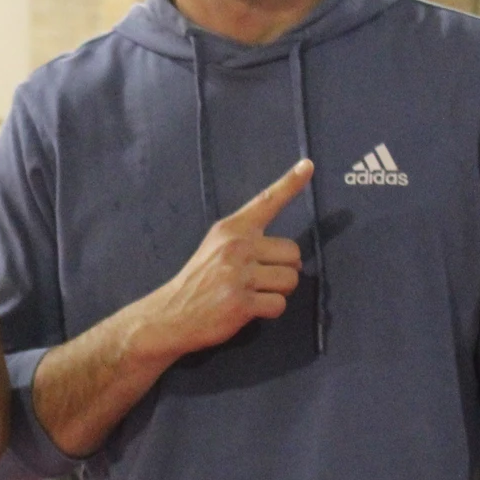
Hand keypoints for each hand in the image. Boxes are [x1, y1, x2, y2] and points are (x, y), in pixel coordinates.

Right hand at [129, 161, 312, 360]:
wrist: (170, 314)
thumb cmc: (198, 280)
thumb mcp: (216, 246)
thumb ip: (248, 241)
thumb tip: (293, 258)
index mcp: (231, 228)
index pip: (266, 201)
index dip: (290, 183)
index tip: (308, 166)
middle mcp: (237, 246)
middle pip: (293, 253)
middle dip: (284, 270)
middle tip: (260, 279)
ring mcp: (239, 275)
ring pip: (290, 280)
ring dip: (278, 291)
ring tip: (254, 294)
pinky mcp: (242, 303)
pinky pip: (279, 304)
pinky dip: (270, 310)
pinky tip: (249, 310)